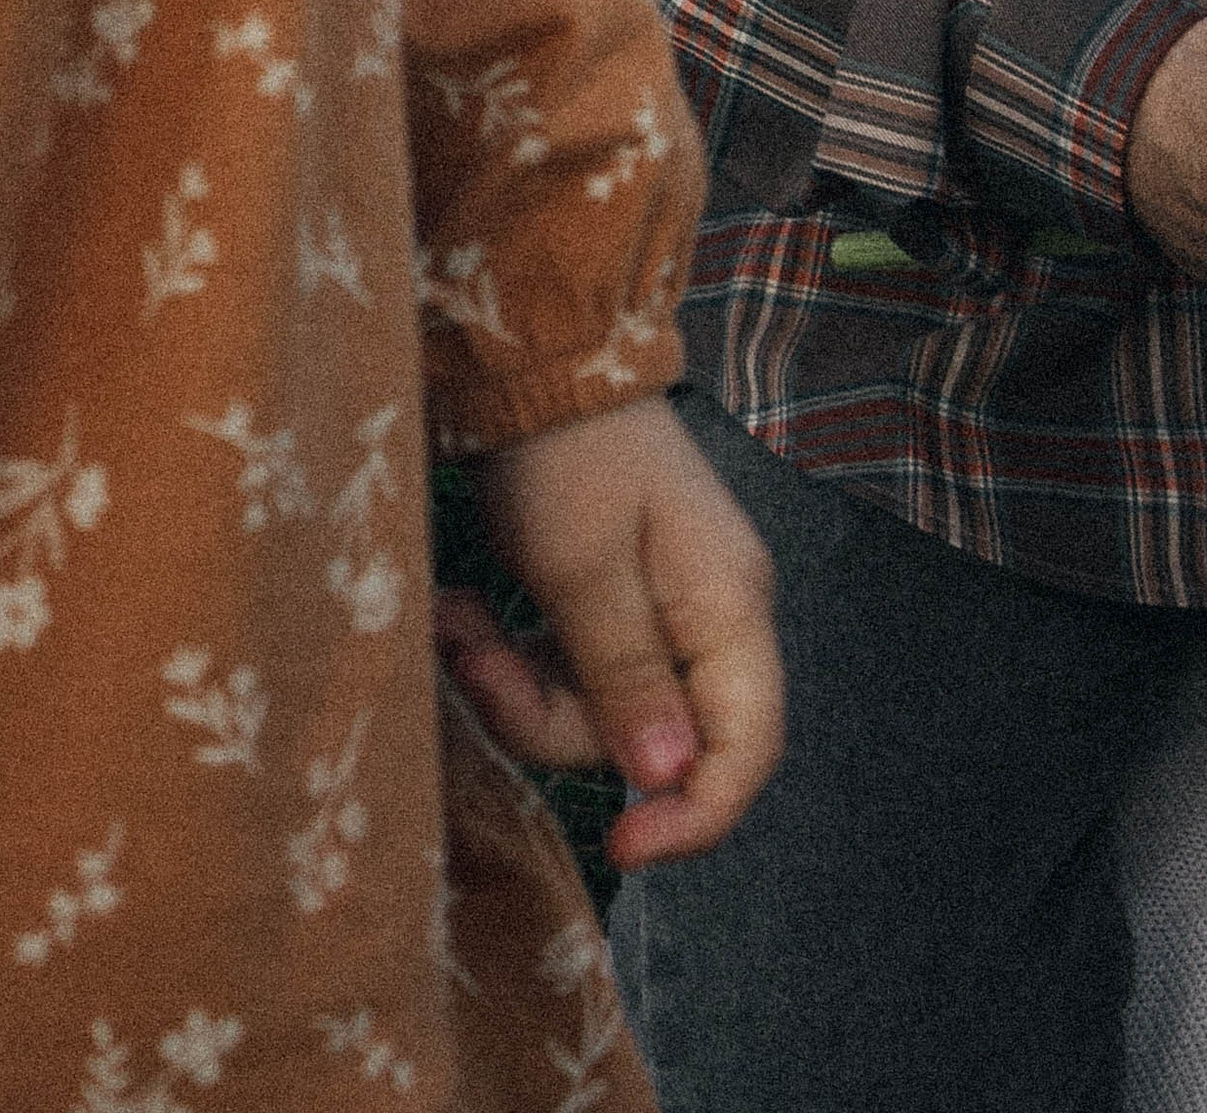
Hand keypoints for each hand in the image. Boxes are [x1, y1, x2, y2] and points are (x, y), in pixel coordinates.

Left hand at [439, 398, 783, 869]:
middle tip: (474, 658)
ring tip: (460, 618)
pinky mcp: (614, 602)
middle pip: (650, 740)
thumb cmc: (567, 451)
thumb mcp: (584, 567)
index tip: (619, 845)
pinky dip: (517, 658)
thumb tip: (668, 780)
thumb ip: (626, 677)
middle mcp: (710, 617)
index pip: (746, 750)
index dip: (693, 817)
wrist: (538, 361)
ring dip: (516, 684)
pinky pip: (573, 673)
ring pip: (598, 714)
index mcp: (729, 608)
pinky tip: (469, 610)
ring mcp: (664, 610)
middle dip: (550, 719)